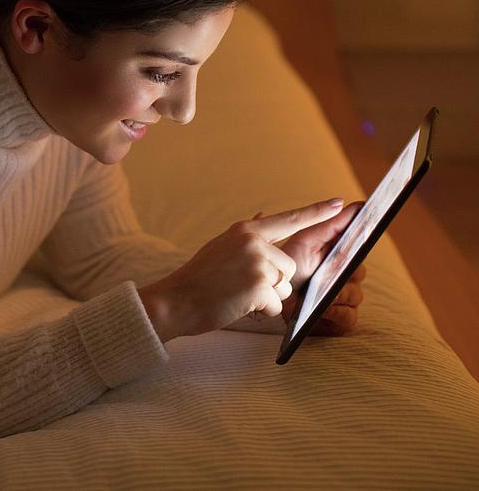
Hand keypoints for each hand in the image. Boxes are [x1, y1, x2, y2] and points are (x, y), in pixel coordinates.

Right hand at [138, 198, 346, 342]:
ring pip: (284, 286)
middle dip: (275, 281)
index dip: (317, 212)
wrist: (176, 300)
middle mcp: (253, 242)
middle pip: (289, 266)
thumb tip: (263, 215)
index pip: (289, 219)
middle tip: (245, 285)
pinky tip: (239, 304)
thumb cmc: (200, 276)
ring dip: (267, 297)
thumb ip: (247, 234)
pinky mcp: (257, 286)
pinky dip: (261, 310)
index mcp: (246, 230)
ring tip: (239, 294)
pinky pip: (276, 304)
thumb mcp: (222, 246)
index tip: (339, 203)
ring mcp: (256, 263)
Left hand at [278, 201, 365, 334]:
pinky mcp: (340, 319)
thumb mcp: (306, 241)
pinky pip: (349, 316)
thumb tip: (342, 202)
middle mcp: (345, 274)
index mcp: (339, 252)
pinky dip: (337, 312)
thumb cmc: (290, 265)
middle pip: (360, 270)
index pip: (360, 241)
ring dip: (338, 292)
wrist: (273, 296)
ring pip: (356, 293)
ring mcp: (344, 297)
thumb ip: (327, 224)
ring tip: (322, 291)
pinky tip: (324, 309)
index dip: (366, 230)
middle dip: (347, 269)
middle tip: (334, 267)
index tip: (369, 220)